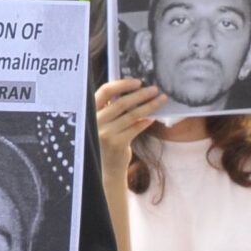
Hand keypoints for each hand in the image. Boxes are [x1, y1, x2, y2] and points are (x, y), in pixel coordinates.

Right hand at [93, 76, 160, 192]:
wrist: (105, 168)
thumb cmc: (107, 140)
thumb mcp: (103, 122)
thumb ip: (111, 107)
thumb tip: (134, 89)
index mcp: (90, 111)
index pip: (105, 91)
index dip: (122, 84)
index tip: (138, 82)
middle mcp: (95, 121)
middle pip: (121, 102)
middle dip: (141, 94)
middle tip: (155, 89)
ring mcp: (105, 133)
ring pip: (131, 115)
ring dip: (149, 105)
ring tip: (160, 100)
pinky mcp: (116, 144)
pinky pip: (135, 128)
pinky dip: (145, 121)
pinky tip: (153, 117)